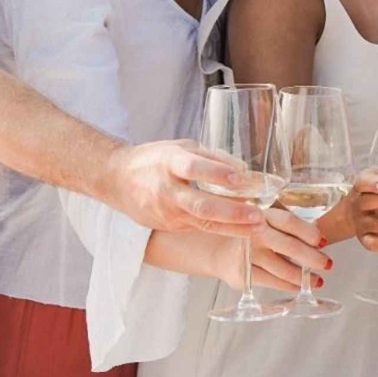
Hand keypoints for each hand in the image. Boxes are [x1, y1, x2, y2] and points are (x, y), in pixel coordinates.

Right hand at [104, 139, 263, 236]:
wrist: (118, 180)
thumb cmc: (155, 159)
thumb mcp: (181, 147)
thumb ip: (212, 157)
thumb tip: (244, 168)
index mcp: (168, 162)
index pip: (193, 168)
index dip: (217, 173)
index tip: (241, 178)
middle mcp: (167, 190)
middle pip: (201, 205)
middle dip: (232, 212)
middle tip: (258, 215)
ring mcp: (167, 212)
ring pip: (203, 223)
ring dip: (234, 228)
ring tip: (259, 228)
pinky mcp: (169, 226)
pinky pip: (199, 228)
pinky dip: (223, 229)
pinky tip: (245, 230)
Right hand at [154, 209, 330, 291]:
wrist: (213, 246)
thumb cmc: (247, 229)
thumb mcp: (261, 217)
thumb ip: (281, 222)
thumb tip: (318, 233)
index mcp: (261, 214)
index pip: (289, 221)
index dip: (308, 231)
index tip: (323, 240)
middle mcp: (254, 232)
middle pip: (288, 246)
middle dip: (311, 257)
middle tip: (328, 263)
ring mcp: (247, 254)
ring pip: (282, 268)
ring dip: (303, 276)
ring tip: (318, 280)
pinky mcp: (243, 275)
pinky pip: (271, 281)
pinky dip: (288, 285)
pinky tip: (300, 286)